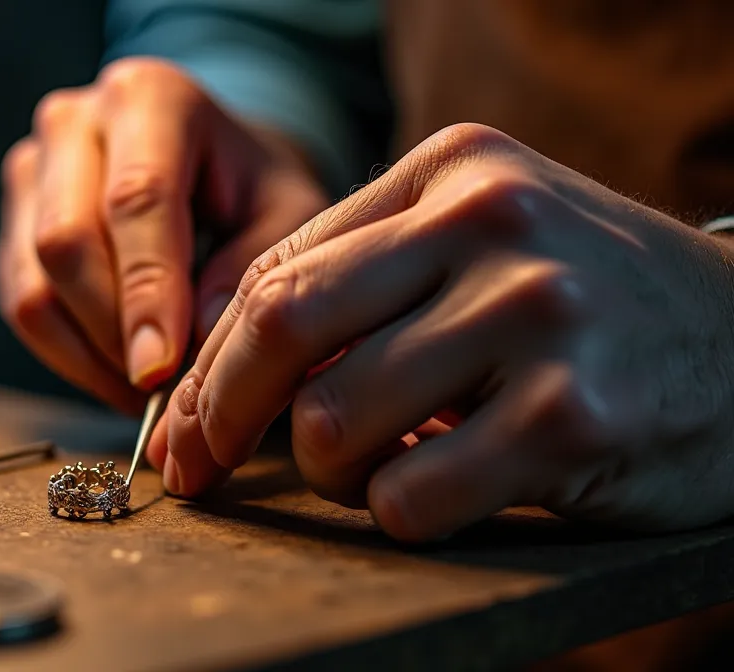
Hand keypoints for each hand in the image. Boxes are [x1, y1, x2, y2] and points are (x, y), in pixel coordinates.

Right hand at [0, 57, 328, 413]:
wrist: (211, 165)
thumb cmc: (253, 189)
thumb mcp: (287, 214)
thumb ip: (252, 268)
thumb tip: (193, 342)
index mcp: (150, 98)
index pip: (137, 200)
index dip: (146, 291)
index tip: (160, 368)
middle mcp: (74, 122)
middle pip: (66, 240)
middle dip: (114, 331)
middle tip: (163, 389)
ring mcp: (32, 169)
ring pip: (33, 283)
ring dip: (88, 354)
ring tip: (147, 390)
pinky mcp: (13, 220)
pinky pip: (21, 303)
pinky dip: (68, 354)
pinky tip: (118, 372)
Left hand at [153, 122, 733, 542]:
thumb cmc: (590, 304)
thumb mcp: (484, 246)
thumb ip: (363, 283)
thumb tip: (218, 381)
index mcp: (454, 168)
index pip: (280, 269)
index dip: (211, 361)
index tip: (184, 425)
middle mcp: (492, 222)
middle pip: (283, 327)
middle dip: (221, 414)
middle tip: (203, 468)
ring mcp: (536, 314)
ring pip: (336, 423)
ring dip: (333, 473)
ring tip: (384, 468)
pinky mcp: (571, 417)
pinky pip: (409, 497)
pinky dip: (400, 514)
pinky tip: (448, 491)